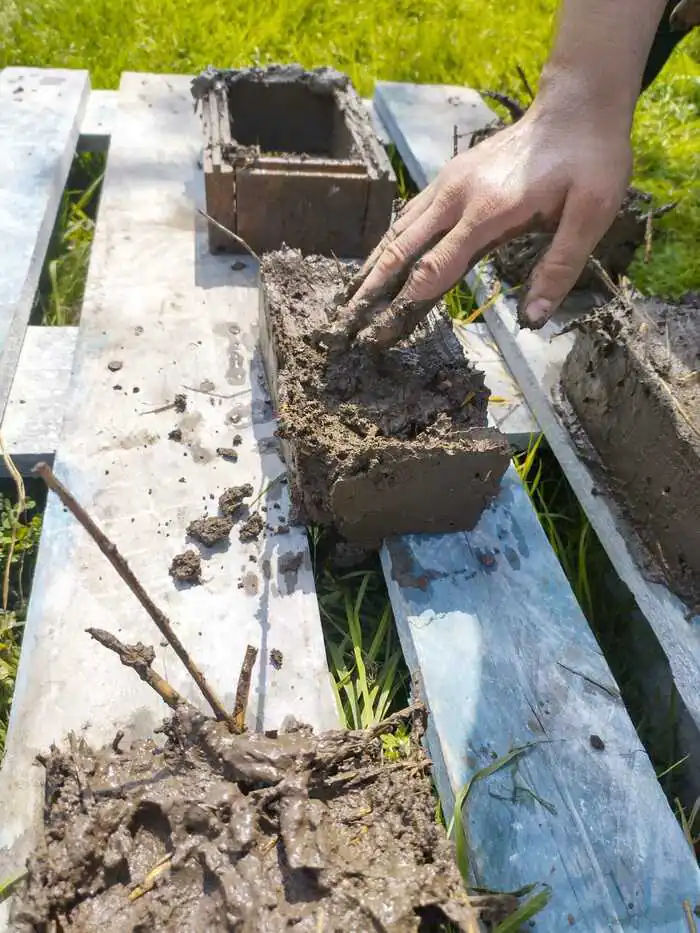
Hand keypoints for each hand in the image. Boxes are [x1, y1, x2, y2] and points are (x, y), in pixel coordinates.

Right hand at [331, 93, 632, 347]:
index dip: (404, 303)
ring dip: (372, 267)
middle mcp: (456, 196)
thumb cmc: (590, 160)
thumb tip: (533, 317)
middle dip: (370, 289)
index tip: (380, 332)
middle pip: (401, 250)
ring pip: (398, 230)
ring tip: (349, 299)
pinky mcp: (450, 178)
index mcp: (487, 211)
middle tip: (344, 323)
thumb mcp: (591, 215)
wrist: (578, 104)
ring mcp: (448, 183)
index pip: (434, 267)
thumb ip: (560, 267)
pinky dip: (388, 243)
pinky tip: (379, 261)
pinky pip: (409, 215)